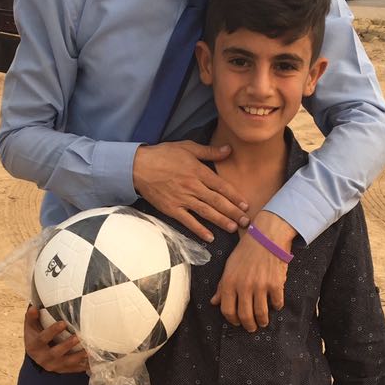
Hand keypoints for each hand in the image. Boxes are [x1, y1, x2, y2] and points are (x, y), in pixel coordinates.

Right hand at [23, 305, 89, 373]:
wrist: (36, 354)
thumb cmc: (35, 336)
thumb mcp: (30, 327)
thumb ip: (31, 317)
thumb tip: (34, 307)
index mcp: (34, 346)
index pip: (43, 338)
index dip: (53, 331)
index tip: (63, 323)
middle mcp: (43, 358)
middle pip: (56, 353)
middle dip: (67, 345)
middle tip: (78, 337)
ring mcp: (53, 365)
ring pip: (67, 362)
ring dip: (78, 357)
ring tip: (88, 350)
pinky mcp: (62, 370)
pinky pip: (74, 369)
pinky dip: (83, 366)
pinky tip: (92, 362)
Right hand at [133, 141, 248, 240]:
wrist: (138, 166)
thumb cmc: (163, 154)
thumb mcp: (187, 147)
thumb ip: (209, 151)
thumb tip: (229, 150)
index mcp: (198, 171)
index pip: (221, 186)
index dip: (234, 196)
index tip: (245, 205)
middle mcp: (193, 187)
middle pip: (217, 201)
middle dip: (233, 212)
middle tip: (246, 221)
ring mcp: (182, 199)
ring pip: (206, 212)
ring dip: (221, 221)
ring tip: (233, 228)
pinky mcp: (171, 209)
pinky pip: (188, 221)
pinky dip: (199, 230)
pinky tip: (210, 237)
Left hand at [211, 211, 295, 330]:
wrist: (266, 236)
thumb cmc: (246, 251)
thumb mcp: (229, 267)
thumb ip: (221, 286)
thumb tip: (214, 302)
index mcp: (229, 283)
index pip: (228, 310)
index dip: (232, 320)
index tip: (237, 322)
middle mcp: (244, 286)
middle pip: (245, 316)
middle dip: (248, 325)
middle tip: (252, 328)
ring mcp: (260, 286)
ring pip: (261, 313)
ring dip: (263, 321)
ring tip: (264, 322)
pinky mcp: (276, 284)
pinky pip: (277, 303)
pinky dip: (277, 306)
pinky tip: (275, 305)